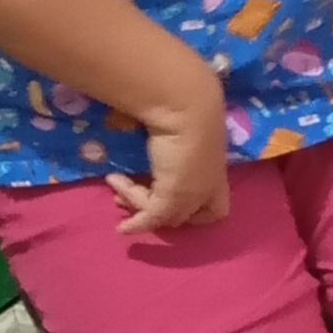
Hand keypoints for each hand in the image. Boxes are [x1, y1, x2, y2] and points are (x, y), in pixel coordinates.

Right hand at [108, 56, 231, 235]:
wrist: (186, 104)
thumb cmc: (186, 105)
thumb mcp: (183, 124)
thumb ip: (174, 134)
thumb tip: (153, 125)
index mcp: (216, 168)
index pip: (216, 205)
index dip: (196, 211)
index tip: (169, 196)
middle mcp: (208, 186)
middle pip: (188, 215)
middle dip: (162, 211)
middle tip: (135, 198)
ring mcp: (192, 194)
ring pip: (165, 216)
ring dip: (137, 204)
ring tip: (115, 186)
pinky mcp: (173, 198)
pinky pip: (151, 217)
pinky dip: (136, 224)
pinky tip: (121, 229)